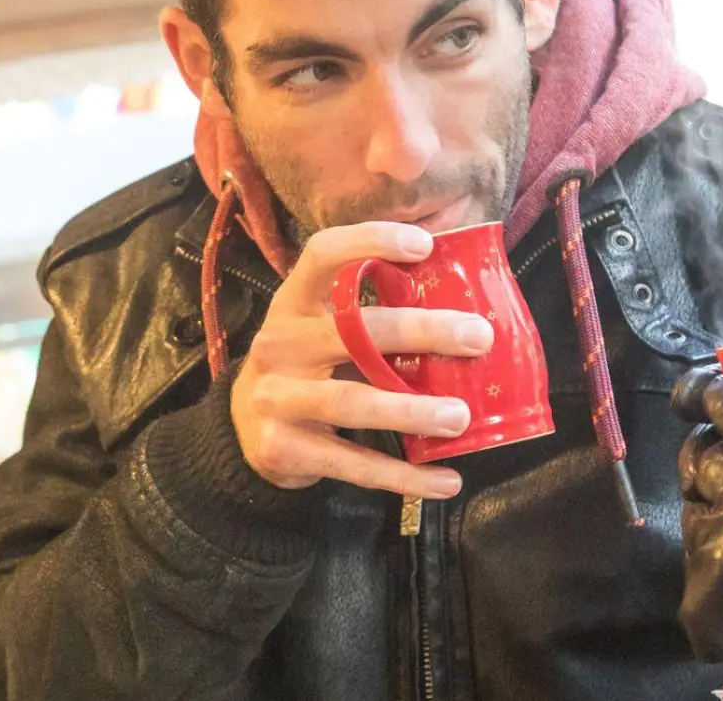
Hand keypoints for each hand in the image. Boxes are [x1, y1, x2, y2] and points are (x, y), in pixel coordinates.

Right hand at [231, 222, 491, 498]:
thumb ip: (373, 317)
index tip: (424, 244)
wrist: (243, 432)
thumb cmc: (306, 368)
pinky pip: (352, 464)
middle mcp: (280, 344)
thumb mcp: (320, 330)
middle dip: (421, 331)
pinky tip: (447, 481)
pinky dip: (404, 476)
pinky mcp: (284, 449)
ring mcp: (277, 398)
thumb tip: (466, 307)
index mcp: (293, 303)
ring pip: (351, 402)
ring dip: (411, 411)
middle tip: (478, 338)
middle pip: (352, 331)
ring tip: (461, 417)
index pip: (321, 254)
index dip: (369, 241)